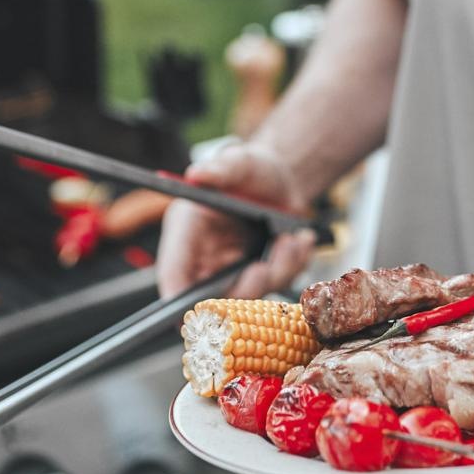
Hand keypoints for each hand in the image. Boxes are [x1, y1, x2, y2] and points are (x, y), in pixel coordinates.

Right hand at [155, 143, 315, 298]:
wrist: (282, 179)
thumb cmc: (250, 170)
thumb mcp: (239, 162)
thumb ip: (220, 169)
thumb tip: (197, 174)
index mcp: (186, 234)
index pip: (173, 278)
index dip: (181, 301)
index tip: (204, 311)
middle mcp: (207, 259)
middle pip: (215, 300)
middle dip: (244, 288)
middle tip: (263, 267)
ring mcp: (235, 272)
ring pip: (253, 296)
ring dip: (278, 270)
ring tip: (290, 239)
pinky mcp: (262, 277)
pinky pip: (280, 285)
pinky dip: (295, 265)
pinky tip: (300, 239)